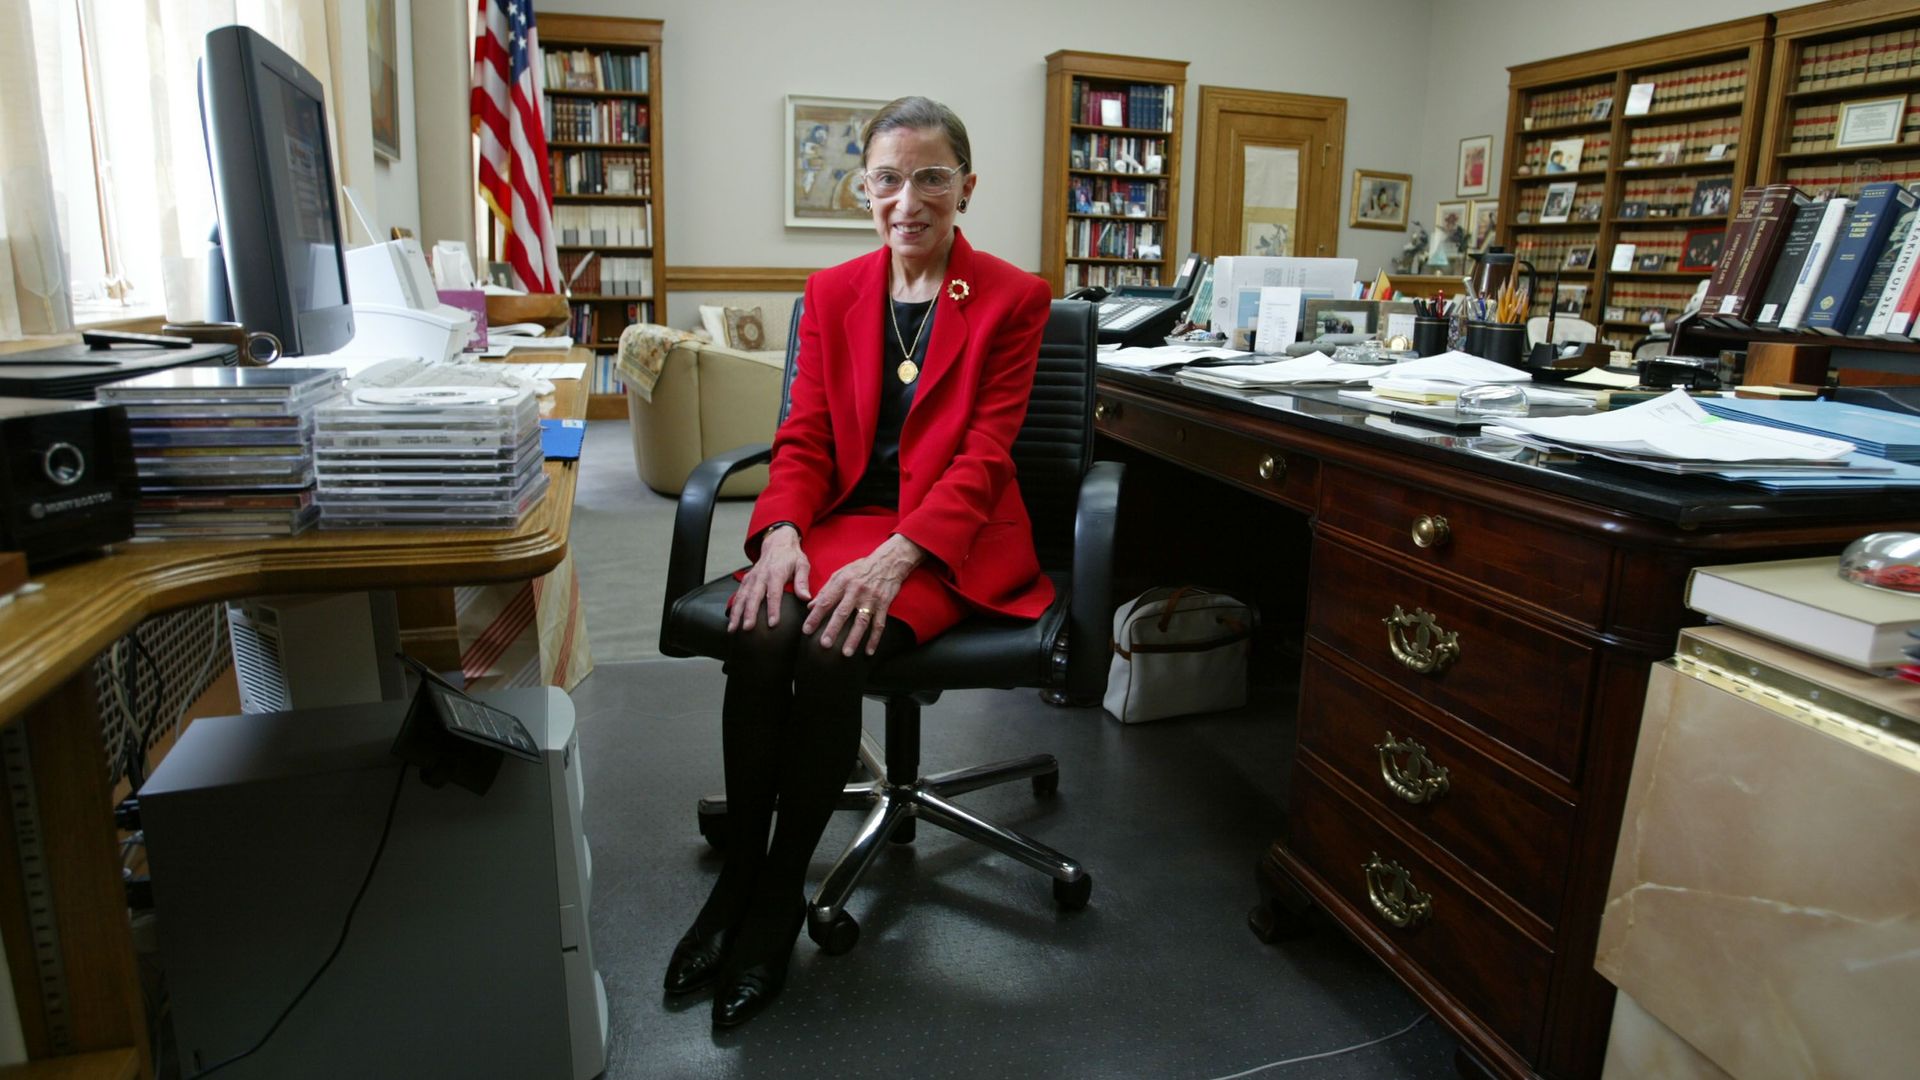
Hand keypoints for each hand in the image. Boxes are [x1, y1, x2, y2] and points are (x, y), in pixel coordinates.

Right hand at [728, 525, 809, 632]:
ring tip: (733, 628)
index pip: (774, 593)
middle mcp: (761, 576)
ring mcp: (752, 578)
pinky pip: (739, 594)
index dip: (773, 609)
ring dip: (737, 613)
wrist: (777, 543)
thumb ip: (802, 581)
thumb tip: (806, 598)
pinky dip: (734, 607)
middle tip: (748, 628)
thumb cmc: (791, 556)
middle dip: (750, 613)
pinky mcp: (747, 580)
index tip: (773, 623)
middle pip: (754, 597)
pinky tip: (731, 619)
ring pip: (742, 597)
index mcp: (776, 573)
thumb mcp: (802, 565)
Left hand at [804, 534, 924, 655]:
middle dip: (833, 629)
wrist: (888, 562)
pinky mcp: (884, 604)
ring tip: (846, 653)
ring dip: (854, 638)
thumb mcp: (840, 573)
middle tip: (824, 644)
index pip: (826, 601)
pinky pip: (879, 624)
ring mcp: (871, 598)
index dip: (815, 616)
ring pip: (862, 621)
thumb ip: (825, 590)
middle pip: (843, 612)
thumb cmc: (861, 568)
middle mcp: (856, 590)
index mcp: (843, 582)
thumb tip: (810, 606)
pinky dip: (874, 639)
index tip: (807, 630)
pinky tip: (868, 651)